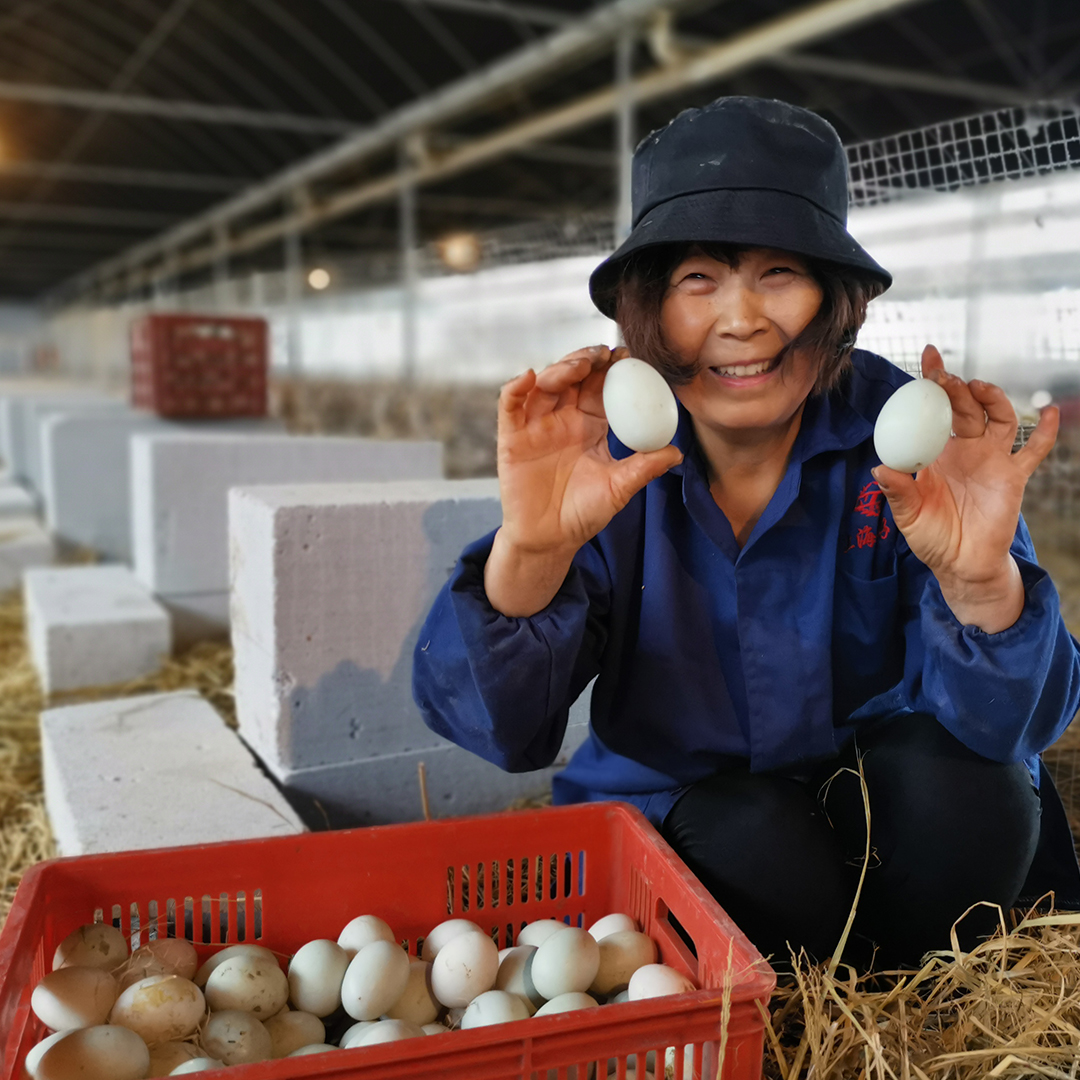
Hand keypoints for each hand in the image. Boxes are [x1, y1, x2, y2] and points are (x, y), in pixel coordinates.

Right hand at [485, 344, 682, 615]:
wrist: (550, 539)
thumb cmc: (583, 513)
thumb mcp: (619, 488)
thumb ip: (644, 467)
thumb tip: (677, 452)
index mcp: (590, 426)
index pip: (601, 388)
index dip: (612, 369)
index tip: (628, 356)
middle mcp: (563, 420)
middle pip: (573, 377)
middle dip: (587, 359)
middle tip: (604, 354)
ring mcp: (536, 426)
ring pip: (545, 384)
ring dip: (560, 368)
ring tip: (577, 366)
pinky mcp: (512, 437)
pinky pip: (510, 405)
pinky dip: (516, 387)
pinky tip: (530, 377)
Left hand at [871, 344, 1058, 631]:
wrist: (961, 563)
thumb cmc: (931, 537)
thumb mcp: (908, 514)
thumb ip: (897, 491)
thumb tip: (879, 467)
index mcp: (934, 452)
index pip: (932, 410)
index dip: (931, 382)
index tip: (928, 357)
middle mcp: (963, 449)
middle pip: (964, 408)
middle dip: (956, 389)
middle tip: (946, 378)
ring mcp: (990, 459)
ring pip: (996, 418)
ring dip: (991, 399)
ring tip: (978, 389)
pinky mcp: (1013, 475)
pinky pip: (1032, 450)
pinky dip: (1043, 432)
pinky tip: (1049, 413)